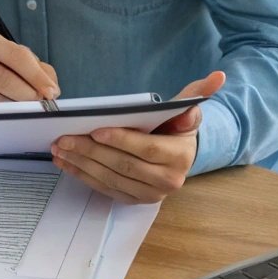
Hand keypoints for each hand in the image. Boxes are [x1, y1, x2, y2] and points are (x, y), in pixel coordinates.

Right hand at [0, 35, 58, 107]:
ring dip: (15, 111)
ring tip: (25, 113)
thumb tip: (51, 89)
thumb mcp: (2, 54)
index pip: (18, 57)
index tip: (52, 92)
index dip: (38, 76)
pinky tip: (4, 119)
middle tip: (42, 107)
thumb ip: (31, 65)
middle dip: (30, 97)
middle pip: (8, 82)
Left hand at [50, 71, 226, 203]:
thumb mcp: (186, 111)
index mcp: (179, 156)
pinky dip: (82, 176)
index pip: (147, 149)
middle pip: (124, 166)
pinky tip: (66, 163)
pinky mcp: (135, 200)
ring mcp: (151, 194)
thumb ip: (195, 95)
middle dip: (91, 151)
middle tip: (66, 137)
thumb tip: (216, 77)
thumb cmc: (176, 129)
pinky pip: (105, 189)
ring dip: (82, 164)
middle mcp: (168, 180)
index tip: (96, 130)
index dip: (121, 140)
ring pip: (111, 179)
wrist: (179, 156)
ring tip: (60, 147)